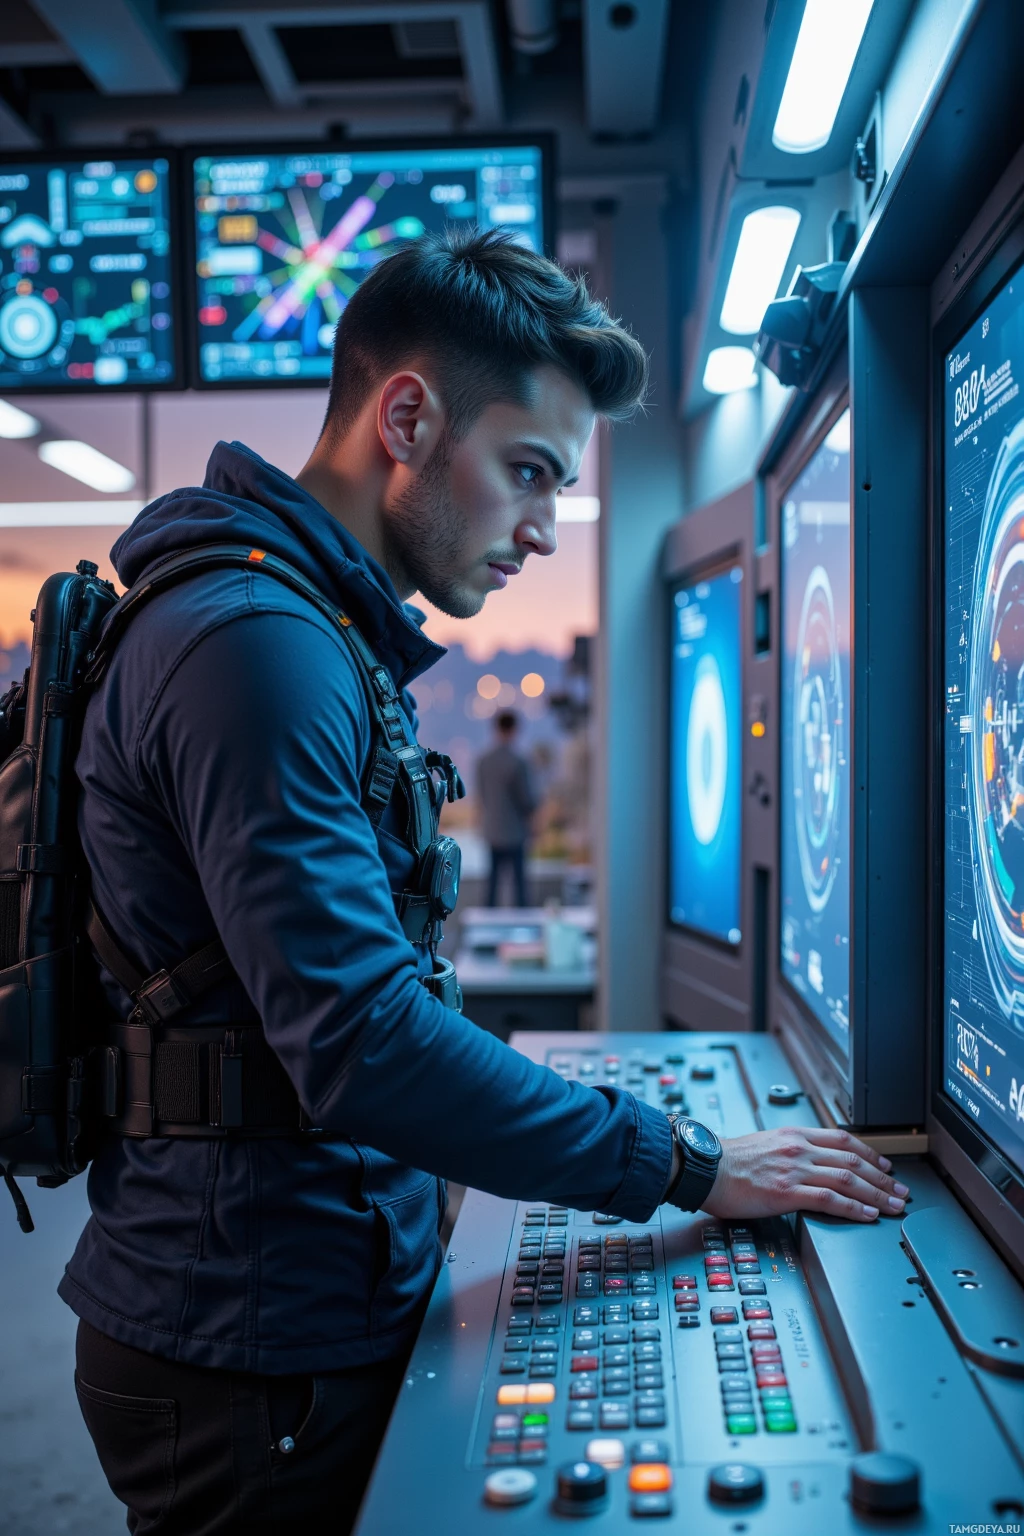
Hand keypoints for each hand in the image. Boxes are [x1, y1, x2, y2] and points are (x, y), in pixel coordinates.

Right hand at [702, 1126, 909, 1222]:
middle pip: (852, 1161)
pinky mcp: (787, 1192)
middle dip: (882, 1178)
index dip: (870, 1154)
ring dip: (876, 1194)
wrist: (705, 1168)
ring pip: (847, 1180)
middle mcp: (799, 1149)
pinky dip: (853, 1208)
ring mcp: (795, 1170)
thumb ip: (789, 1150)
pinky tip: (867, 1215)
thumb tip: (809, 1163)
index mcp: (794, 1135)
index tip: (885, 1165)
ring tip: (893, 1205)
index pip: (843, 1140)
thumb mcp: (764, 1143)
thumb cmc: (728, 1160)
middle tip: (900, 1190)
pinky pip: (829, 1200)